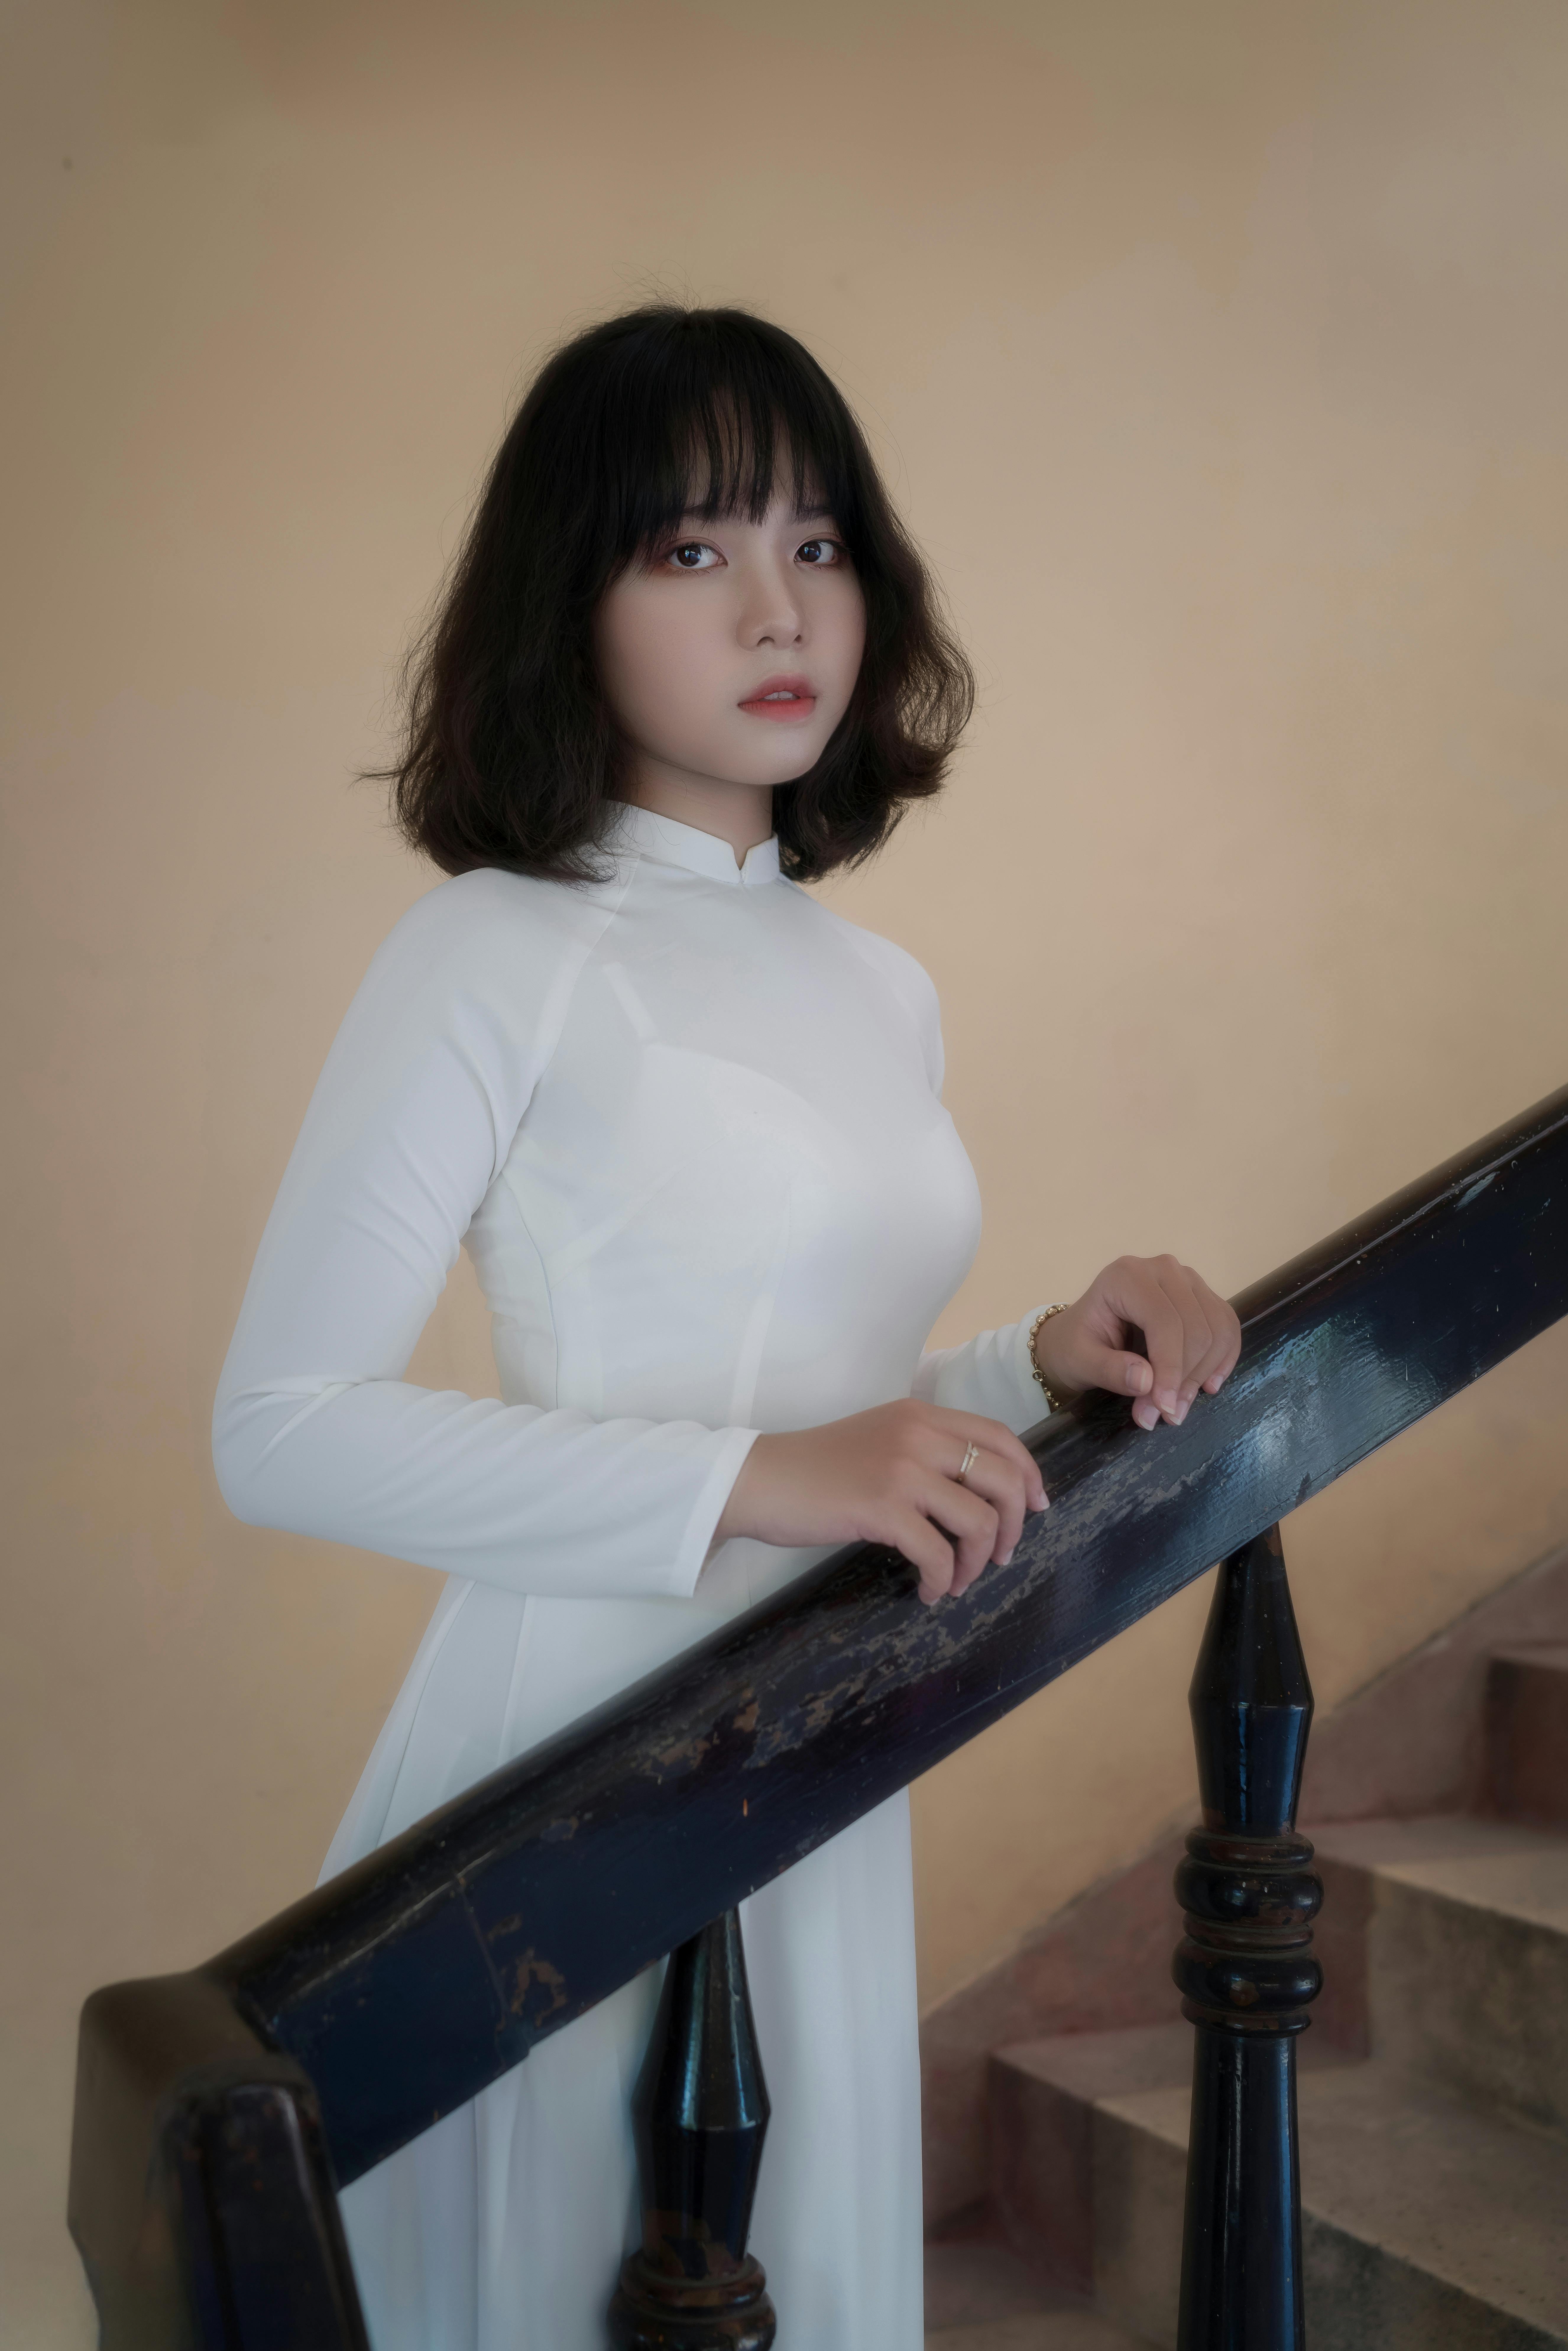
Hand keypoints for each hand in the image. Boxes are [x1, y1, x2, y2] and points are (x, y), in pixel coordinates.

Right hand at [712, 1399, 1047, 1605]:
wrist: (759, 1479)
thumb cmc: (816, 1468)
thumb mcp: (880, 1440)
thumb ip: (925, 1451)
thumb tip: (974, 1492)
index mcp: (921, 1415)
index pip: (1000, 1437)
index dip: (1028, 1474)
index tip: (1036, 1507)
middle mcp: (919, 1435)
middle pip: (1003, 1479)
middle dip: (1014, 1526)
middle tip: (1003, 1556)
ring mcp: (901, 1470)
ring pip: (979, 1520)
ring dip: (979, 1562)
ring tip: (960, 1581)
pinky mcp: (881, 1508)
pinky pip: (937, 1553)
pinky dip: (943, 1581)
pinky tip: (930, 1592)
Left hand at [1031, 1256, 1241, 1431]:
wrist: (1081, 1334)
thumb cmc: (1076, 1345)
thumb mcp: (1080, 1361)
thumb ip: (1109, 1370)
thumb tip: (1146, 1381)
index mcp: (1126, 1277)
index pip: (1165, 1322)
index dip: (1170, 1369)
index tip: (1165, 1408)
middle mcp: (1162, 1269)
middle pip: (1196, 1327)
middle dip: (1185, 1378)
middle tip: (1166, 1415)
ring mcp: (1186, 1279)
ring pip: (1216, 1329)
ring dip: (1204, 1373)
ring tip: (1178, 1407)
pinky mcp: (1201, 1295)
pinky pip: (1227, 1326)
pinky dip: (1222, 1359)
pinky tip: (1207, 1385)